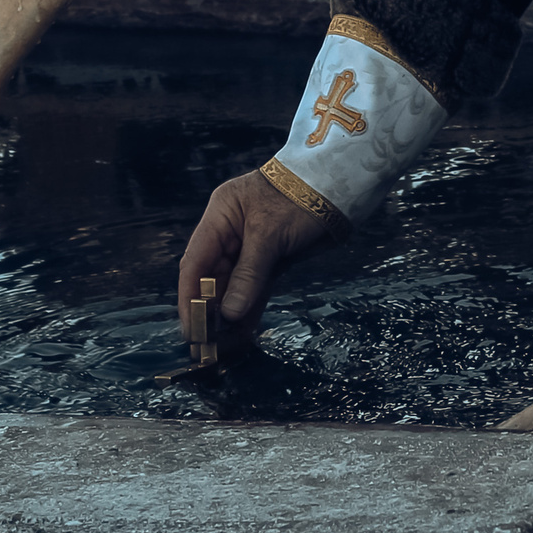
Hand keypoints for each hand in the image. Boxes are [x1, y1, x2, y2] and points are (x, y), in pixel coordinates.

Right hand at [177, 168, 335, 337]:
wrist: (343, 184)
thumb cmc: (301, 197)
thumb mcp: (270, 234)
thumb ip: (249, 275)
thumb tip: (229, 315)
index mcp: (221, 216)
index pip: (195, 262)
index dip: (190, 297)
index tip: (191, 328)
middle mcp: (231, 232)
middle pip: (212, 278)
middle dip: (209, 312)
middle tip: (206, 346)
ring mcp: (252, 246)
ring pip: (234, 286)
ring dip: (229, 315)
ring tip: (223, 347)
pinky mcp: (273, 258)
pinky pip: (255, 287)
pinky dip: (250, 308)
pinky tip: (243, 333)